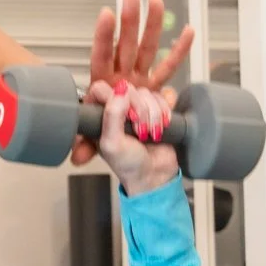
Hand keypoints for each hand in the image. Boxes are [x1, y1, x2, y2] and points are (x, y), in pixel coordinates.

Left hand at [71, 0, 194, 164]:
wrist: (146, 170)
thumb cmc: (122, 157)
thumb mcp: (103, 148)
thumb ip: (91, 144)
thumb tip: (76, 155)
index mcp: (104, 88)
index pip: (102, 56)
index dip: (104, 36)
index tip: (107, 14)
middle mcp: (122, 80)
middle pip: (125, 45)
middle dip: (129, 21)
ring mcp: (141, 83)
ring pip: (148, 49)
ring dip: (152, 26)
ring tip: (154, 0)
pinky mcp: (160, 92)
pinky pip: (171, 68)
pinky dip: (180, 50)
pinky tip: (187, 30)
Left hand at [88, 79, 177, 195]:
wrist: (155, 176)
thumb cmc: (129, 165)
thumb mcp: (112, 144)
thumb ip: (112, 116)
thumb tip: (120, 91)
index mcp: (99, 115)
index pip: (101, 89)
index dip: (116, 99)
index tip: (126, 117)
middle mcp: (118, 109)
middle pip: (129, 89)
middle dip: (140, 111)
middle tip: (140, 131)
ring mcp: (138, 108)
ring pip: (148, 93)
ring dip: (154, 115)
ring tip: (150, 134)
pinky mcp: (156, 109)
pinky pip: (163, 96)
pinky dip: (166, 111)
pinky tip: (163, 126)